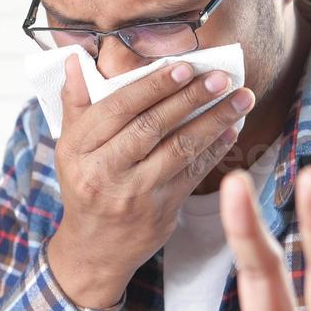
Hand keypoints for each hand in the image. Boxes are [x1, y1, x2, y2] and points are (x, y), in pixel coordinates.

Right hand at [48, 54, 254, 308]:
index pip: (118, 108)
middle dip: (190, 98)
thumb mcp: (69, 147)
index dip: (153, 86)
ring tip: (241, 98)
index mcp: (78, 149)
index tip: (184, 66)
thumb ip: (75, 103)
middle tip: (220, 77)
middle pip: (151, 126)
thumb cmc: (84, 185)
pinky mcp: (161, 211)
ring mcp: (134, 193)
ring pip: (179, 149)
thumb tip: (77, 61)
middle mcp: (104, 171)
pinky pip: (193, 173)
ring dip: (214, 121)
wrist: (94, 249)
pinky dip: (215, 149)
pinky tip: (232, 129)